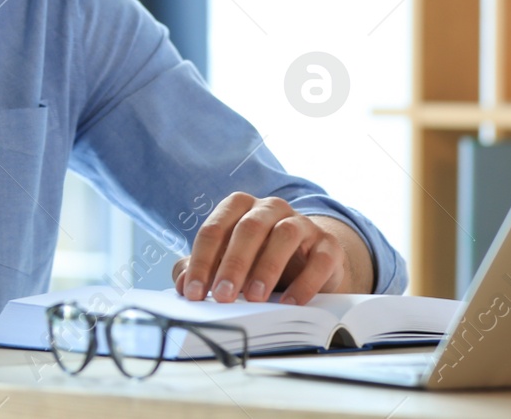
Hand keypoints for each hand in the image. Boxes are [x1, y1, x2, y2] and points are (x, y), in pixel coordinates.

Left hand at [171, 192, 369, 305]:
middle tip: (223, 296)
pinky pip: (319, 258)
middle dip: (233, 263)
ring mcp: (302, 223)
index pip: (215, 229)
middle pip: (249, 228)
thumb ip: (201, 269)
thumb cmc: (258, 260)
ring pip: (284, 235)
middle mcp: (270, 208)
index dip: (201, 262)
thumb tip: (183, 284)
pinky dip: (305, 282)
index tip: (193, 294)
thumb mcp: (227, 263)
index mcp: (240, 208)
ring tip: (255, 298)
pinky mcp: (327, 245)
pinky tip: (290, 303)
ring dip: (267, 267)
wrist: (307, 263)